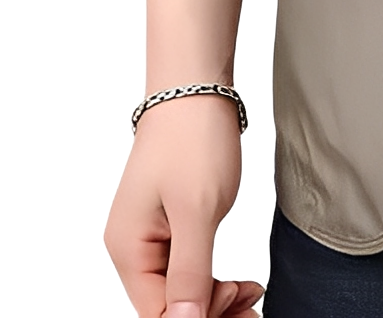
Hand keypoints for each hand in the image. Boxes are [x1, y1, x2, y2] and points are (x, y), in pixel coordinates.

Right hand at [104, 95, 263, 317]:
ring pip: (178, 291)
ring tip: (252, 295)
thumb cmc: (192, 138)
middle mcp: (132, 248)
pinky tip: (238, 282)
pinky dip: (212, 280)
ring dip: (214, 301)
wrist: (195, 88)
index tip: (240, 302)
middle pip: (166, 306)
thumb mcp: (197, 210)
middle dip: (210, 312)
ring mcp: (150, 236)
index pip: (157, 313)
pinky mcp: (170, 224)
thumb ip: (189, 271)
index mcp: (128, 249)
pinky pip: (185, 268)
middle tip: (254, 306)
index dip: (199, 317)